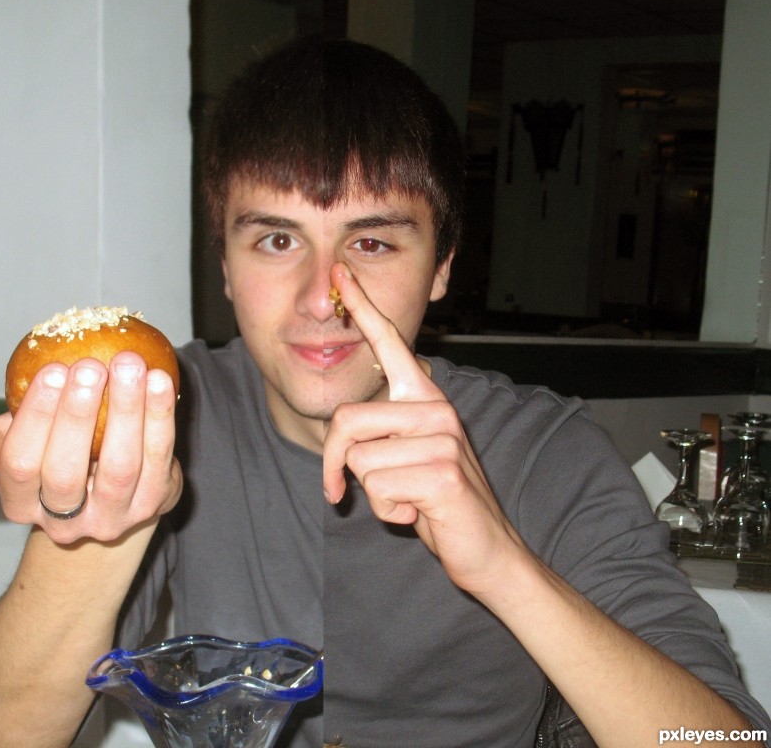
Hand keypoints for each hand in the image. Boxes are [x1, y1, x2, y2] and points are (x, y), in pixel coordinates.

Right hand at [0, 351, 181, 544]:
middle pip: (66, 471)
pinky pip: (159, 457)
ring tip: (128, 365)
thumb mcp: (13, 446)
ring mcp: (113, 517)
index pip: (20, 465)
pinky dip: (160, 416)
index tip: (51, 370)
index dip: (35, 419)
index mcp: (22, 504)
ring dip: (127, 411)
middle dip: (77, 416)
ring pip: (120, 467)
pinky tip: (159, 380)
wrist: (113, 483)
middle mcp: (65, 521)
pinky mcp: (154, 502)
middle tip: (88, 366)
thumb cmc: (53, 451)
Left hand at [322, 263, 526, 594]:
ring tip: (406, 499)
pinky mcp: (443, 472)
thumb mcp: (402, 459)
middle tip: (342, 490)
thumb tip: (342, 432)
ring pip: (359, 462)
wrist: (487, 549)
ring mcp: (443, 438)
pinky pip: (378, 490)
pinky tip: (418, 514)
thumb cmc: (435, 502)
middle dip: (333, 465)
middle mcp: (436, 408)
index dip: (363, 306)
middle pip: (345, 421)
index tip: (339, 271)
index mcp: (424, 398)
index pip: (389, 344)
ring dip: (370, 495)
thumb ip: (379, 435)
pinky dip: (388, 514)